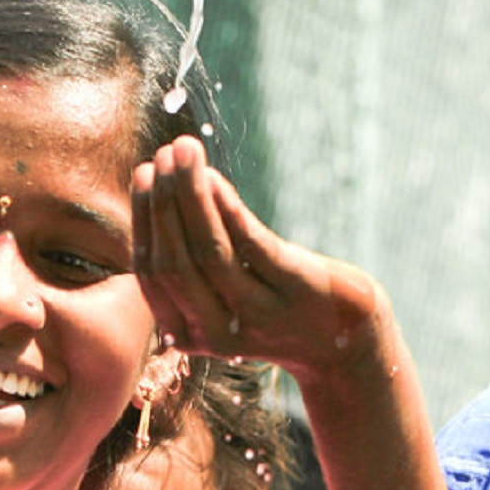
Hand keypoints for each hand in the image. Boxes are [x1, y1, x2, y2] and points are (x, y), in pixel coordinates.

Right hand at [132, 135, 388, 385]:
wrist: (346, 340)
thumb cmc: (274, 306)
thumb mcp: (224, 297)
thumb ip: (190, 265)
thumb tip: (158, 194)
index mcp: (190, 335)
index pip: (151, 274)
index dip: (143, 220)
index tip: (142, 175)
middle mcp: (218, 333)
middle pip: (173, 263)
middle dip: (161, 203)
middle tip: (161, 154)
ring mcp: (260, 315)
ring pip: (209, 251)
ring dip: (189, 194)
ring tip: (183, 149)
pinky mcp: (298, 292)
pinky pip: (251, 244)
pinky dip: (225, 207)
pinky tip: (212, 176)